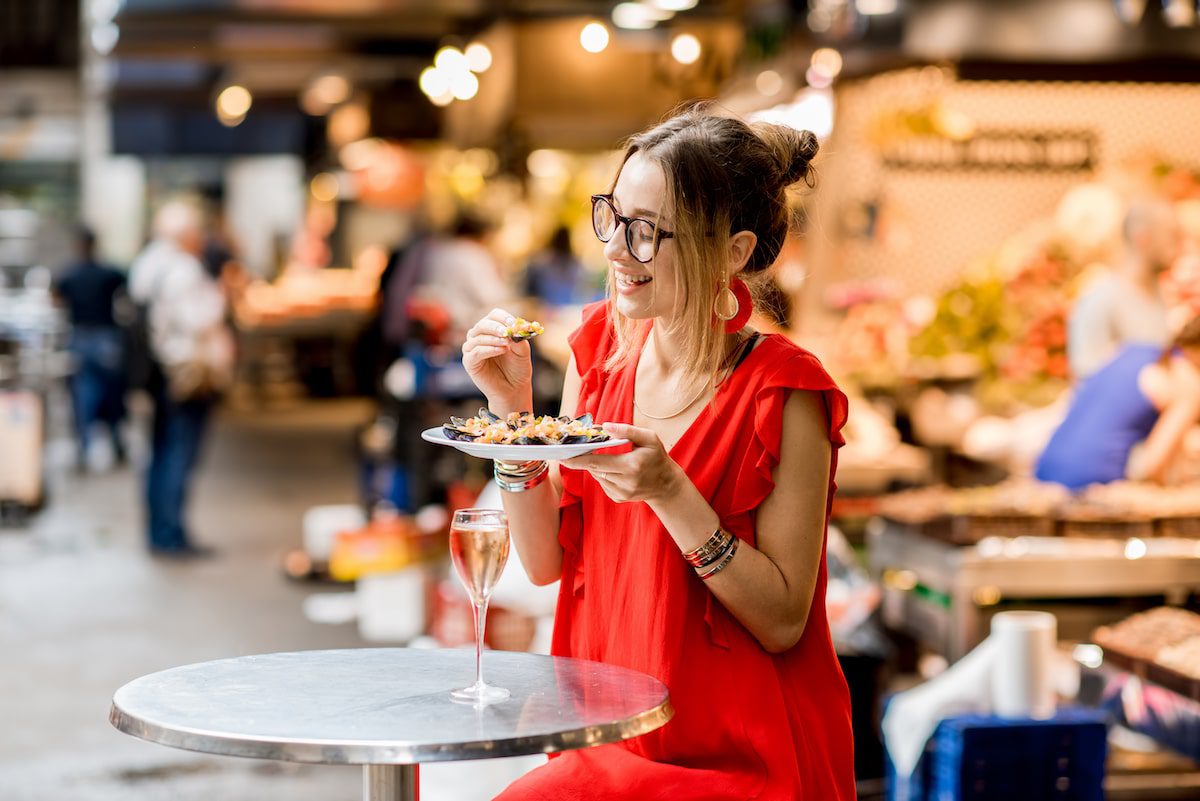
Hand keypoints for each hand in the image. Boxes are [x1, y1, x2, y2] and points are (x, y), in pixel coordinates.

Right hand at [463, 308, 532, 412]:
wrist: (514, 389)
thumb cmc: (518, 368)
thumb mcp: (522, 351)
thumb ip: (518, 338)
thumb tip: (513, 329)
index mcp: (493, 330)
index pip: (494, 315)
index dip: (503, 317)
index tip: (514, 324)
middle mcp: (480, 337)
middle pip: (482, 324)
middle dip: (496, 326)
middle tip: (507, 332)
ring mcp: (472, 349)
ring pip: (477, 337)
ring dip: (493, 338)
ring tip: (506, 344)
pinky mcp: (469, 362)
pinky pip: (475, 352)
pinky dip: (488, 349)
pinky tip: (500, 350)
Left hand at [562, 422, 683, 503]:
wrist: (666, 484)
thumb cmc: (657, 457)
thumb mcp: (649, 438)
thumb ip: (627, 430)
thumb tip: (604, 427)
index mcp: (631, 466)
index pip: (597, 462)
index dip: (578, 459)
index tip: (563, 456)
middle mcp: (625, 482)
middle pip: (593, 469)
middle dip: (580, 461)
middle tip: (567, 453)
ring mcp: (621, 493)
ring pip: (597, 476)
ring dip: (595, 466)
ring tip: (604, 456)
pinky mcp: (618, 498)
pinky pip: (603, 483)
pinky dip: (603, 474)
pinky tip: (614, 469)